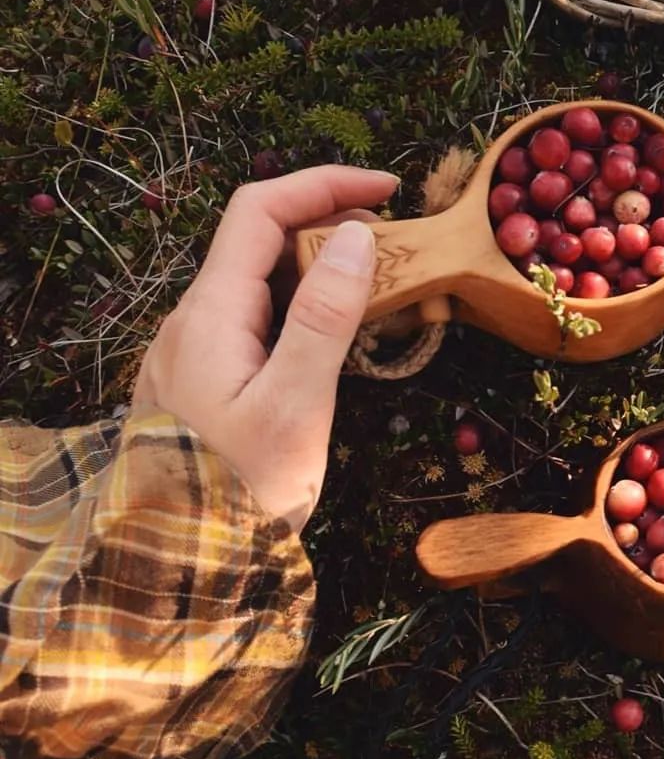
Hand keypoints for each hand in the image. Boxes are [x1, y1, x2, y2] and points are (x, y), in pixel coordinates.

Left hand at [131, 165, 397, 530]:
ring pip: (258, 284)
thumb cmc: (236, 495)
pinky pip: (254, 321)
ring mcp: (192, 353)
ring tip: (378, 290)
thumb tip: (355, 235)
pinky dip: (301, 309)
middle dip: (329, 225)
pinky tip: (333, 339)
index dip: (324, 185)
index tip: (389, 191)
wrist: (170, 573)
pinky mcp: (201, 383)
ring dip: (318, 270)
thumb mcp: (294, 406)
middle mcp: (192, 321)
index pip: (259, 211)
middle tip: (397, 248)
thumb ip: (324, 318)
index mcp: (209, 314)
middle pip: (258, 242)